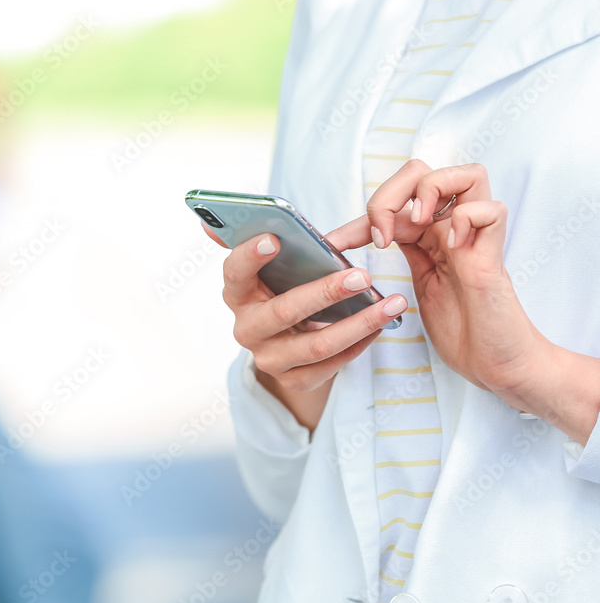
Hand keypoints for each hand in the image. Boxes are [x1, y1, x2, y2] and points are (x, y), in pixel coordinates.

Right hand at [209, 223, 407, 393]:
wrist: (286, 342)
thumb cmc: (282, 291)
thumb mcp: (268, 270)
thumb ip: (251, 245)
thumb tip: (209, 222)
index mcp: (236, 294)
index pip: (234, 273)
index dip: (250, 257)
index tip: (274, 239)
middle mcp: (246, 329)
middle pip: (284, 312)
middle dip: (325, 292)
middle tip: (363, 274)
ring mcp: (269, 359)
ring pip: (317, 344)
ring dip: (359, 322)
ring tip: (392, 303)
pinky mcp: (293, 380)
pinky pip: (332, 364)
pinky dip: (360, 343)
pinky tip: (382, 325)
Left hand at [328, 160, 553, 407]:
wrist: (493, 362)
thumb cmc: (459, 329)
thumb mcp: (414, 289)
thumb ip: (399, 262)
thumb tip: (358, 248)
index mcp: (429, 237)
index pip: (393, 202)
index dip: (358, 219)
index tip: (333, 245)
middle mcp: (452, 230)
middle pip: (424, 173)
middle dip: (391, 194)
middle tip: (381, 235)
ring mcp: (474, 239)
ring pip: (467, 174)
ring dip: (431, 191)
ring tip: (416, 224)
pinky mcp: (491, 256)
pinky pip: (491, 210)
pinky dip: (466, 218)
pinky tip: (450, 245)